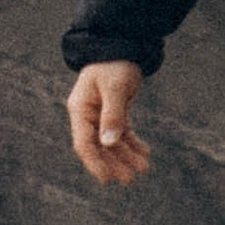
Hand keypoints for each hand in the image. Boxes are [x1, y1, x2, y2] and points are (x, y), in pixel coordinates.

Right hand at [68, 60, 150, 186]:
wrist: (122, 44)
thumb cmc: (114, 63)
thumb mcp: (115, 88)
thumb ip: (112, 115)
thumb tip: (108, 143)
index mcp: (80, 110)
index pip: (84, 143)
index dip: (95, 163)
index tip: (107, 179)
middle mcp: (88, 115)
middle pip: (99, 147)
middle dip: (114, 163)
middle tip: (131, 179)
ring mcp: (100, 115)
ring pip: (112, 142)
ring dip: (126, 156)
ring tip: (143, 168)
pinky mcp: (114, 112)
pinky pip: (122, 133)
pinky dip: (132, 143)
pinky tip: (144, 153)